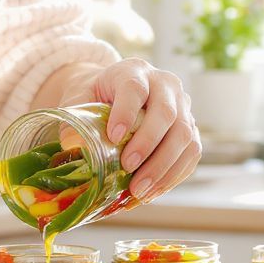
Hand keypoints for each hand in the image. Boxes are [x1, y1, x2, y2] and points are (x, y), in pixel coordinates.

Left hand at [58, 58, 200, 202]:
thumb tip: (72, 145)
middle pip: (166, 113)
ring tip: (139, 190)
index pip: (134, 88)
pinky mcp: (190, 128)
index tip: (113, 137)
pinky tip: (153, 192)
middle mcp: (165, 84)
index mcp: (134, 71)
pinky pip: (191, 154)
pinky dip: (173, 176)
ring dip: (163, 167)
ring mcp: (183, 106)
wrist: (116, 92)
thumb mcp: (78, 98)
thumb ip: (72, 118)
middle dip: (148, 144)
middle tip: (128, 167)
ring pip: (185, 136)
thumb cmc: (96, 95)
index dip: (126, 113)